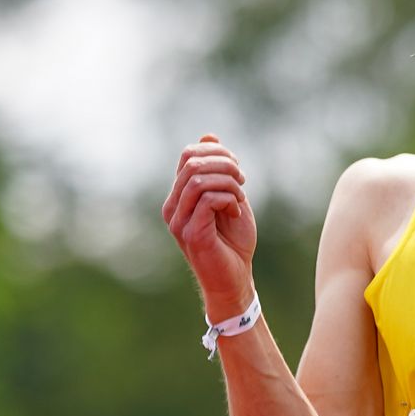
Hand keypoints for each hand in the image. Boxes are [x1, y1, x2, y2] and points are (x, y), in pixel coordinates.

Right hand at [163, 134, 257, 319]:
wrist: (234, 279)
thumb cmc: (232, 241)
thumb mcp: (228, 197)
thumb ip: (218, 170)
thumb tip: (208, 135)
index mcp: (178, 196)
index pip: (188, 154)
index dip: (216, 151)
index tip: (237, 167)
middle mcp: (172, 207)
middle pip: (192, 162)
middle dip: (224, 164)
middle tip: (242, 180)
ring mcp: (178, 221)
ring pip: (199, 179)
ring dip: (228, 182)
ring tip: (241, 196)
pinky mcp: (191, 234)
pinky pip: (207, 200)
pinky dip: (228, 199)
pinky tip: (236, 212)